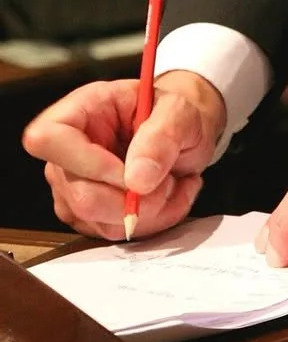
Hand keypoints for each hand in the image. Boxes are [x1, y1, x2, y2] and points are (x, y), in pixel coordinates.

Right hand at [21, 70, 225, 240]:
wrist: (184, 134)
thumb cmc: (176, 115)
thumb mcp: (181, 112)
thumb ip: (162, 136)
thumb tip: (137, 178)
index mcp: (83, 109)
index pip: (47, 138)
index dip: (87, 163)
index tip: (130, 172)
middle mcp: (68, 150)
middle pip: (79, 195)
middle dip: (134, 199)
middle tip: (169, 180)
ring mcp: (72, 186)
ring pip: (99, 221)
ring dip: (149, 211)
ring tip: (173, 183)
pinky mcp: (86, 214)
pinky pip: (113, 232)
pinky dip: (150, 221)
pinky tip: (167, 196)